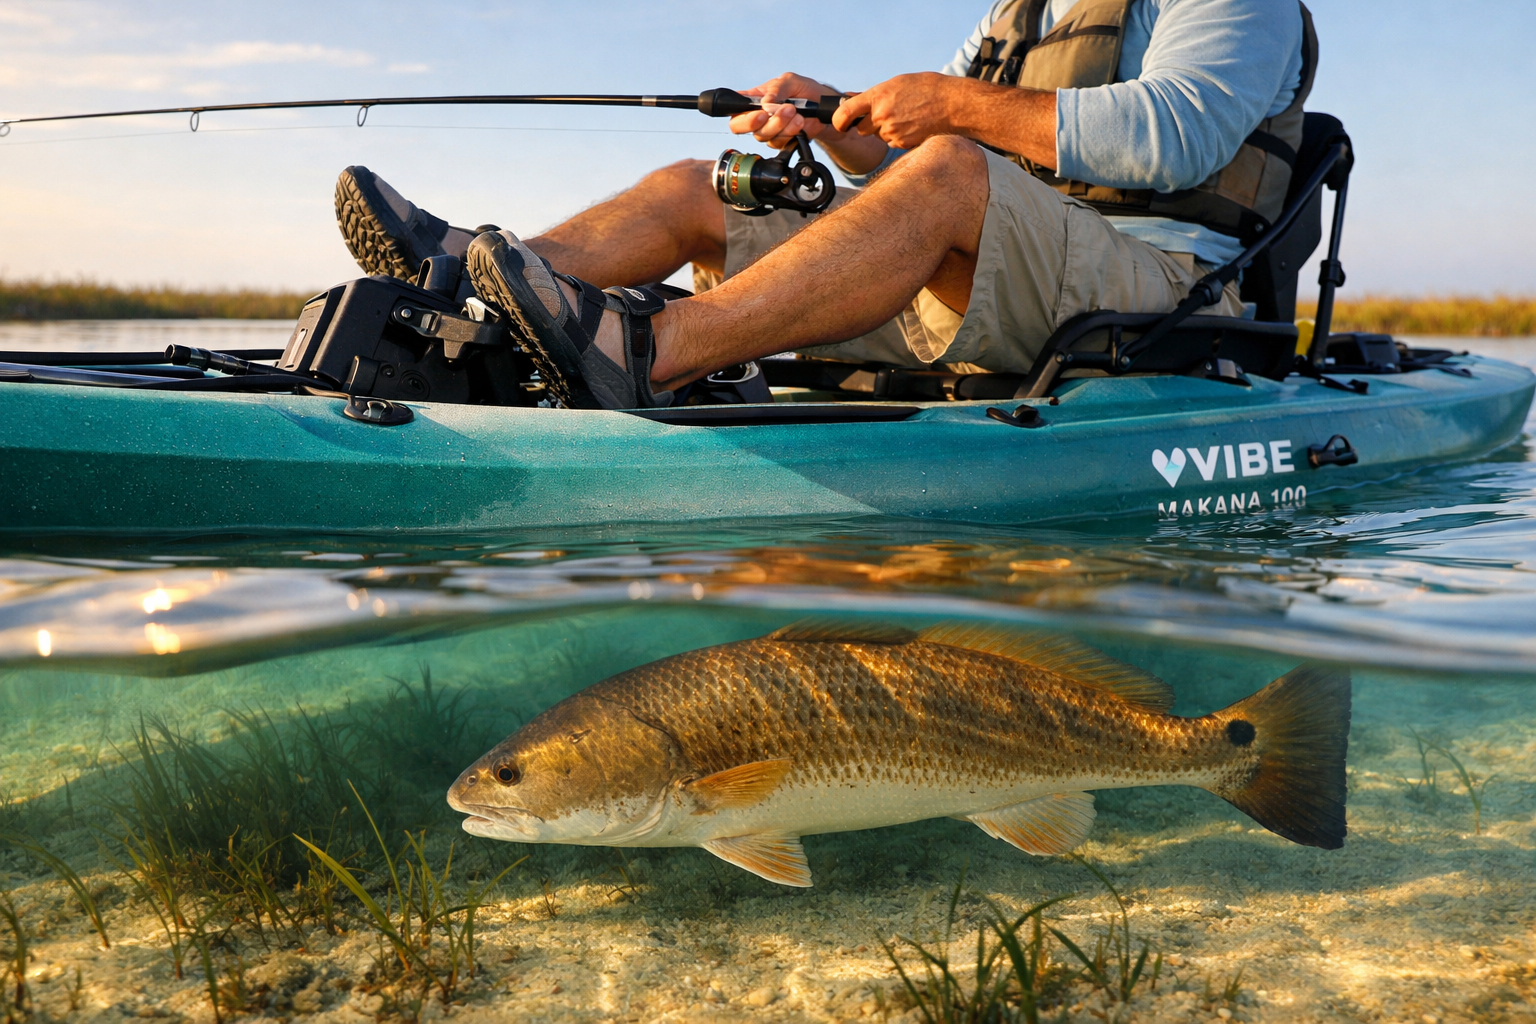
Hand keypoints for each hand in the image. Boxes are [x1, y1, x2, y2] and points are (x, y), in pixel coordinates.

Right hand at [730, 72, 847, 150]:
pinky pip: (779, 142)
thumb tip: (764, 104)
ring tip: (795, 111)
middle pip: (739, 127)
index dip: (738, 114)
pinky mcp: (781, 142)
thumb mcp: (790, 81)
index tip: (758, 113)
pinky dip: (791, 131)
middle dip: (756, 123)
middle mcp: (756, 117)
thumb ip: (776, 89)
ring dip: (780, 124)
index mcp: (752, 99)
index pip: (732, 109)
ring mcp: (768, 131)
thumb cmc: (804, 90)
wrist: (824, 106)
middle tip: (773, 113)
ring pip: (763, 135)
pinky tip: (800, 121)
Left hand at [832, 72, 961, 150]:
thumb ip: (873, 94)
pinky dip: (898, 136)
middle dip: (870, 123)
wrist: (952, 104)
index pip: (845, 112)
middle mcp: (882, 115)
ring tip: (905, 116)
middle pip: (862, 128)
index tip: (840, 123)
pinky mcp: (901, 144)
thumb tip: (849, 98)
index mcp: (878, 97)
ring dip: (886, 130)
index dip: (838, 120)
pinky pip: (891, 143)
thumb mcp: (897, 83)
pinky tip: (912, 125)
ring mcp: (891, 132)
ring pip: (878, 136)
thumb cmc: (926, 89)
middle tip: (888, 112)